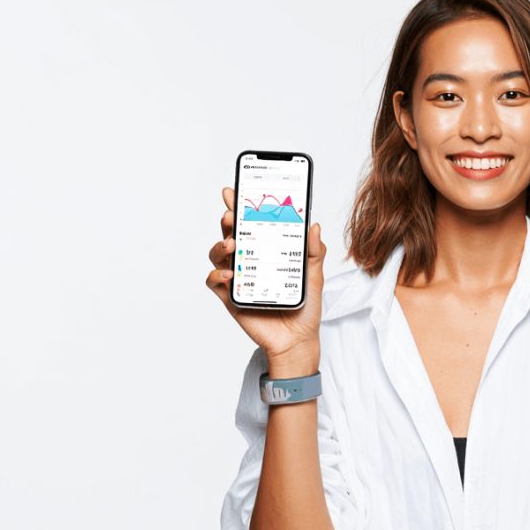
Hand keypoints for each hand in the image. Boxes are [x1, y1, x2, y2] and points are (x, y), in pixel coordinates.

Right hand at [205, 186, 325, 362]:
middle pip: (231, 233)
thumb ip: (314, 252)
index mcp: (267, 250)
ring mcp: (238, 277)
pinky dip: (218, 274)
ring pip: (218, 253)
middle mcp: (249, 260)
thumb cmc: (305, 306)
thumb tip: (313, 226)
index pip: (251, 223)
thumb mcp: (315, 276)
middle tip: (232, 213)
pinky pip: (214, 281)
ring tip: (232, 244)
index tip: (236, 190)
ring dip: (220, 244)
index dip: (241, 206)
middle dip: (228, 219)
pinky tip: (231, 274)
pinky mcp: (230, 297)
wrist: (298, 339)